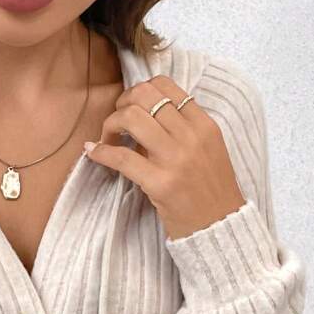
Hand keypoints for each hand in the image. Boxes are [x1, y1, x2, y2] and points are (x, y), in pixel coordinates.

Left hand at [83, 74, 246, 240]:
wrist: (220, 228)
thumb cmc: (211, 192)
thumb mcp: (207, 151)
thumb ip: (183, 131)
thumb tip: (145, 118)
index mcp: (204, 124)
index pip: (165, 85)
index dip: (139, 90)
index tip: (131, 106)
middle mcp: (191, 136)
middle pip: (145, 96)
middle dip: (121, 104)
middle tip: (116, 123)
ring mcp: (176, 159)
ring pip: (131, 118)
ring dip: (110, 125)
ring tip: (108, 140)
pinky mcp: (160, 183)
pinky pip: (122, 157)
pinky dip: (101, 152)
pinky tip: (93, 153)